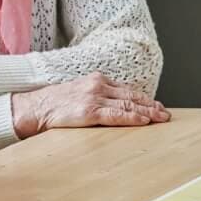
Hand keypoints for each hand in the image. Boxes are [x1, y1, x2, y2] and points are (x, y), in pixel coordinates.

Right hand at [10, 75, 170, 136]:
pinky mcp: (89, 111)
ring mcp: (94, 98)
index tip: (157, 106)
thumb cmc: (56, 103)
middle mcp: (98, 86)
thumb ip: (98, 97)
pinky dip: (133, 118)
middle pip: (132, 96)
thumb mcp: (80, 93)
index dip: (145, 99)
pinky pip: (116, 115)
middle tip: (165, 113)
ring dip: (147, 113)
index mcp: (97, 80)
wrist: (35, 107)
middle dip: (151, 105)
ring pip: (128, 105)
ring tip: (160, 119)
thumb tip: (116, 107)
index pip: (127, 90)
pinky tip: (144, 121)